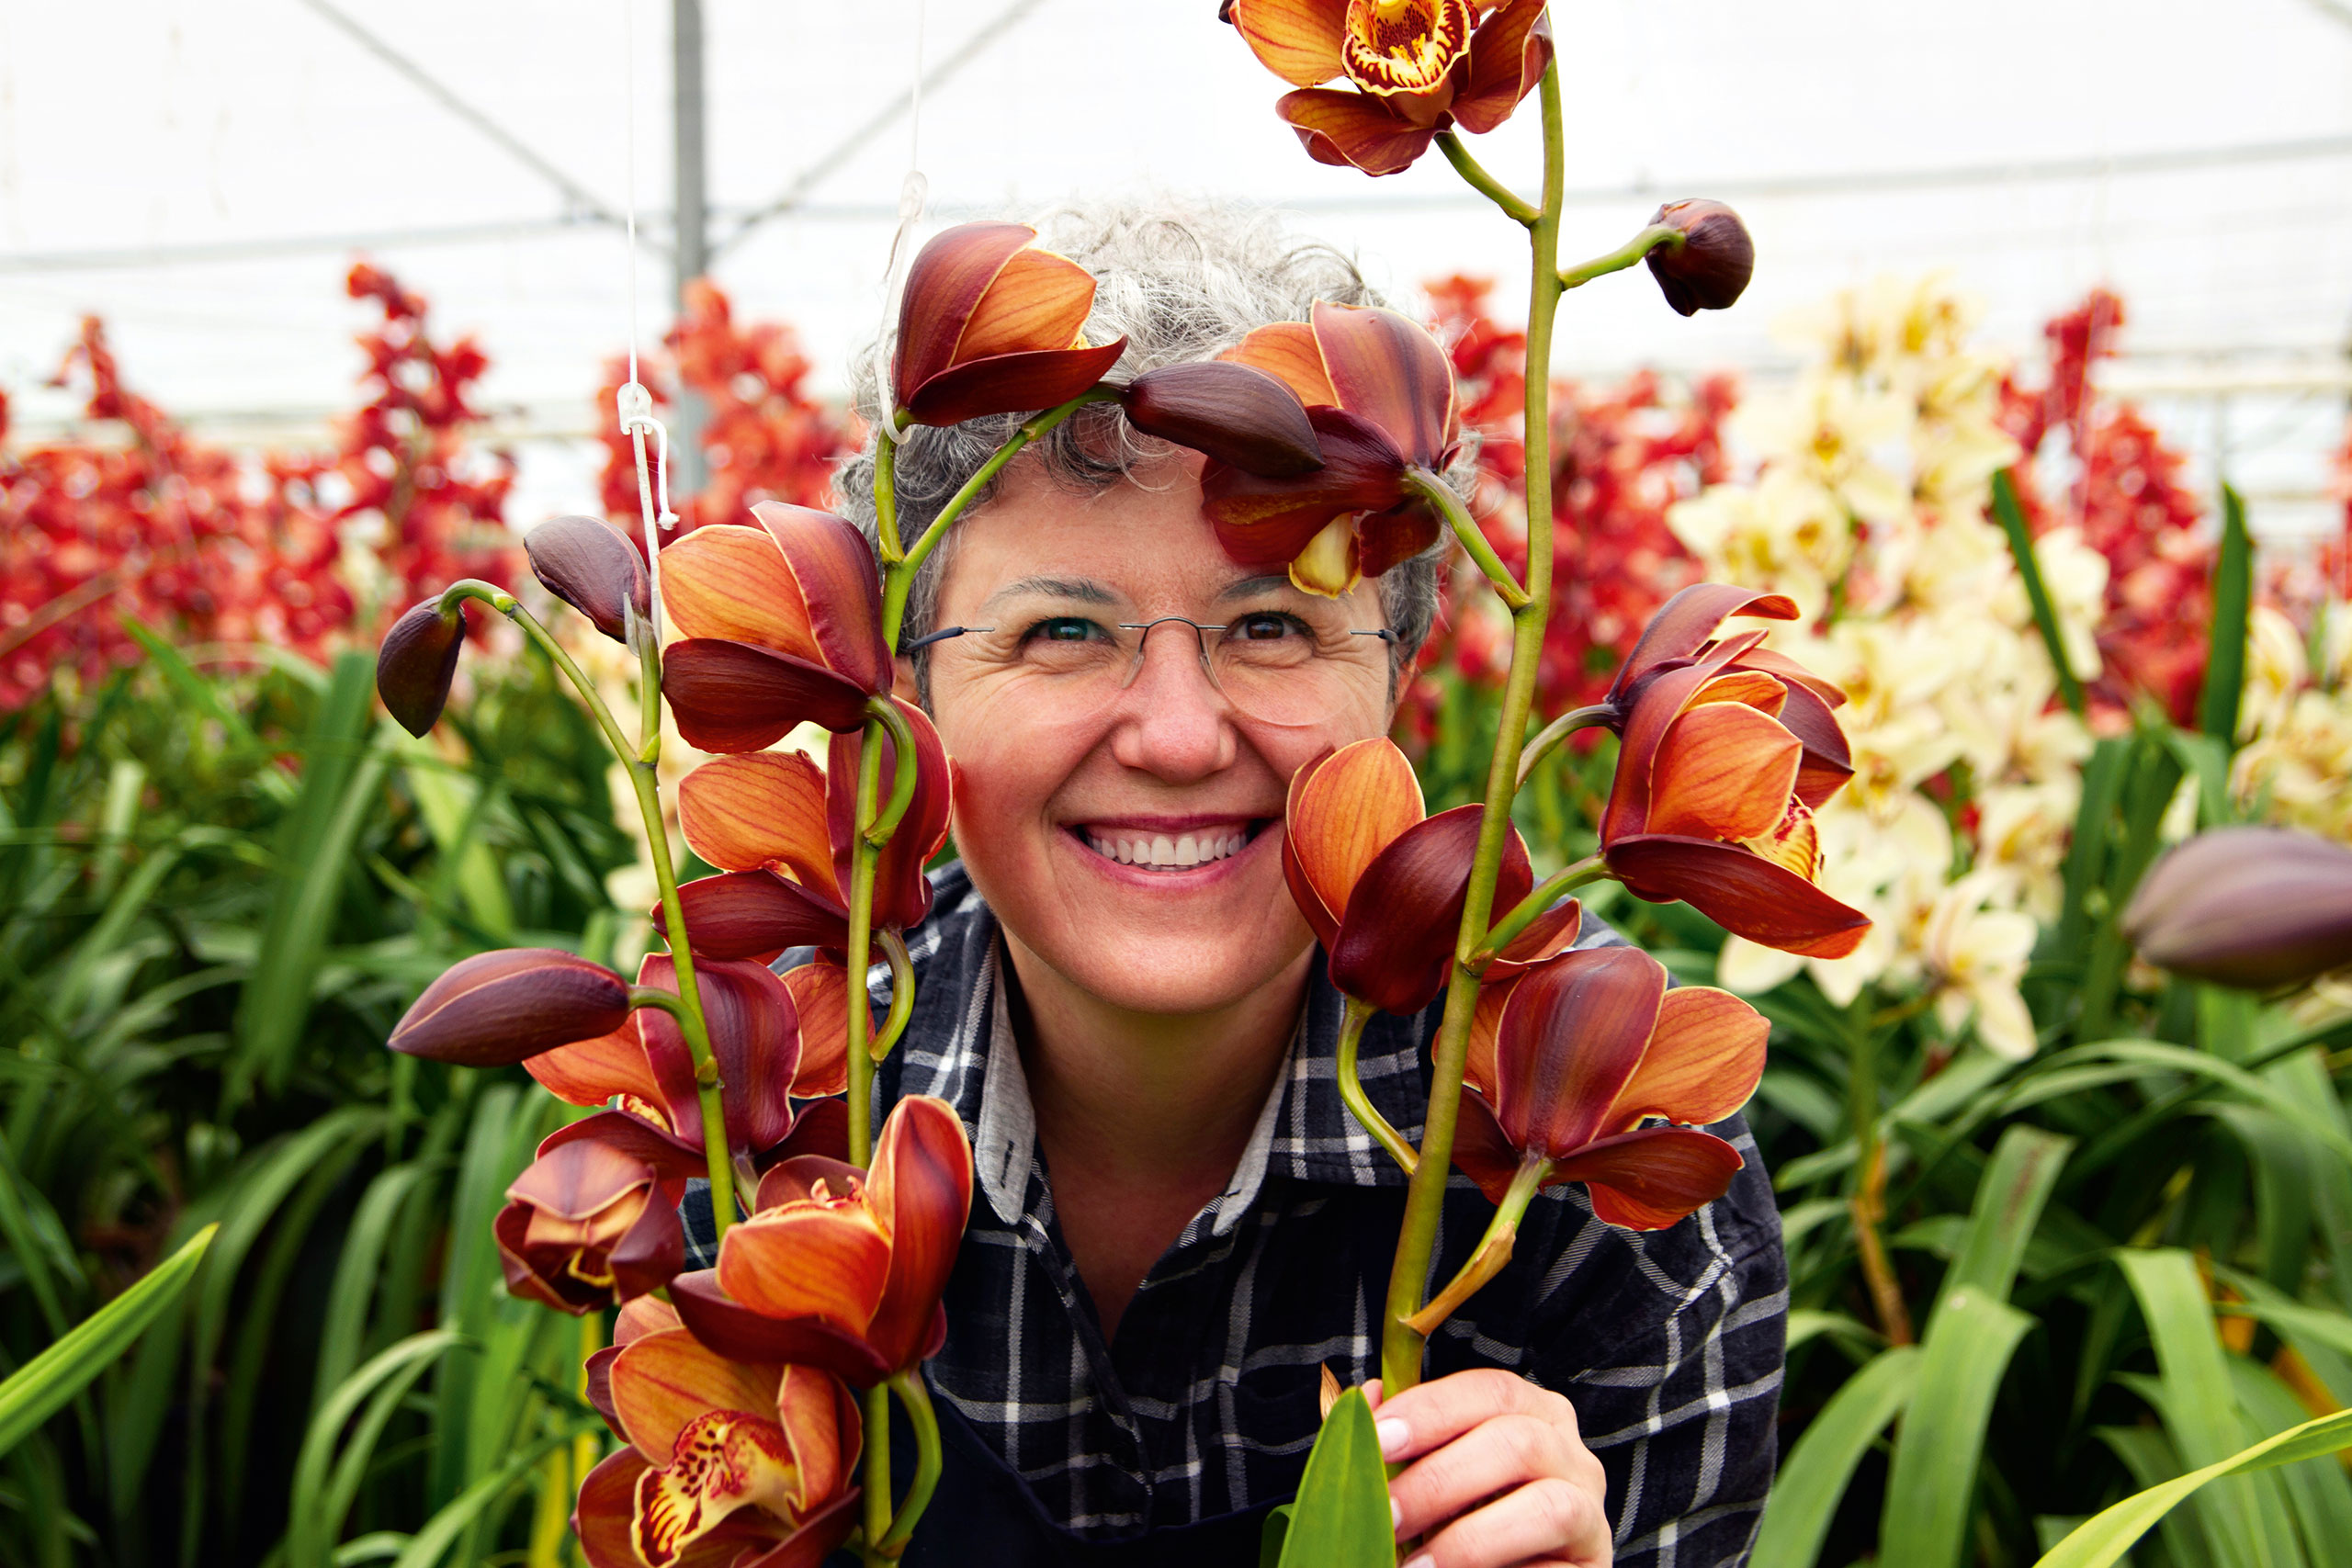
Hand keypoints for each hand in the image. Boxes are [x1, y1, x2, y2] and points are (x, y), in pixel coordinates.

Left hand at [1369, 1370, 1610, 1567]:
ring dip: (1472, 1538)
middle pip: (1518, 1442)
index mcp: (1533, 1415)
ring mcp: (1591, 1515)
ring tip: (1418, 1566)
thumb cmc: (1458, 1521)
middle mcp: (1573, 1456)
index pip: (1492, 1390)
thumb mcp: (1427, 1476)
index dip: (1433, 1409)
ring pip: (1549, 1507)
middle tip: (1387, 1516)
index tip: (1378, 1439)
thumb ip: (1401, 1440)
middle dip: (1440, 1480)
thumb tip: (1368, 1397)